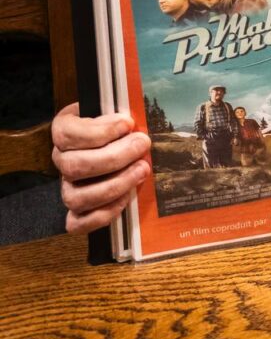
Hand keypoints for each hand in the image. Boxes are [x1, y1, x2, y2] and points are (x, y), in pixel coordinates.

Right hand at [52, 103, 151, 233]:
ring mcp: (67, 187)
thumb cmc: (115, 127)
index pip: (68, 134)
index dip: (99, 131)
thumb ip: (118, 118)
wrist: (115, 147)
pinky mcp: (76, 212)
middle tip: (142, 145)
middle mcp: (61, 160)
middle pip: (75, 166)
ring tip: (142, 170)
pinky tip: (128, 196)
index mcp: (64, 132)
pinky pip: (79, 223)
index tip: (128, 123)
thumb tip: (133, 124)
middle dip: (114, 157)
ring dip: (115, 185)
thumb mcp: (114, 114)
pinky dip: (104, 213)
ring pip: (76, 197)